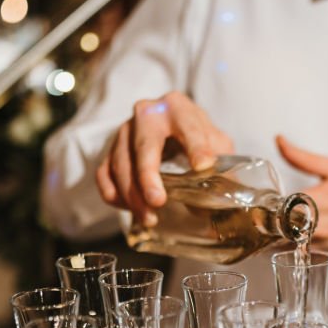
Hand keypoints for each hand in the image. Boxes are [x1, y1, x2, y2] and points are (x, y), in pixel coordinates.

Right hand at [96, 91, 233, 225]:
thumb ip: (222, 162)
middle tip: (158, 201)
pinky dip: (112, 193)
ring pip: (120, 163)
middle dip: (148, 176)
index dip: (197, 147)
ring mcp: (124, 131)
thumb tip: (224, 194)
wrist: (170, 127)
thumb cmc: (196, 137)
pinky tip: (128, 209)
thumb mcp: (215, 142)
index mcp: (178, 108)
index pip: (188, 127)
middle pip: (144, 146)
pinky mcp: (110, 149)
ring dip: (132, 195)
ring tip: (149, 219)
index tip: (203, 166)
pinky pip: (103, 173)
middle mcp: (147, 114)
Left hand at [276, 135, 327, 274]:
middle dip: (266, 217)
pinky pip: (287, 251)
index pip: (284, 201)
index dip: (269, 200)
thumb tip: (279, 140)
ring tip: (269, 222)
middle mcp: (321, 224)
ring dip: (271, 231)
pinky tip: (281, 236)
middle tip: (260, 211)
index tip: (264, 197)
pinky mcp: (314, 257)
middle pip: (279, 223)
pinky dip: (279, 244)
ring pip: (280, 239)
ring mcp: (318, 244)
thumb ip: (303, 158)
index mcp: (325, 198)